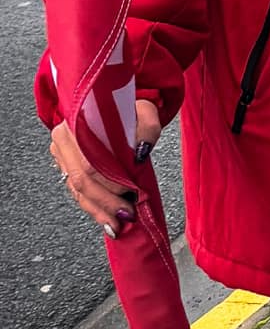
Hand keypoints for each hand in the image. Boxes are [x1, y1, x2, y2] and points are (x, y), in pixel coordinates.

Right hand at [50, 98, 161, 235]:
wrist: (115, 104)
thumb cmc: (129, 108)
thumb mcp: (144, 111)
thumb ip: (147, 128)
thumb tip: (140, 152)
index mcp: (77, 122)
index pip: (90, 162)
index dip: (110, 182)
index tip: (131, 194)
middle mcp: (64, 138)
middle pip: (81, 179)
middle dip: (106, 202)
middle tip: (127, 214)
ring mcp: (62, 153)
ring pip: (76, 190)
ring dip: (98, 210)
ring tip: (117, 224)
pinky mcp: (66, 165)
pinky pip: (76, 192)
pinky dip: (93, 208)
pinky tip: (106, 220)